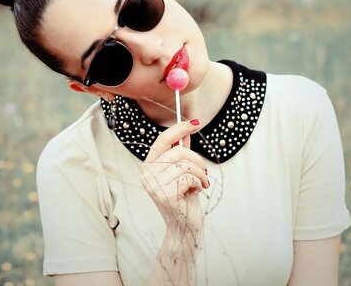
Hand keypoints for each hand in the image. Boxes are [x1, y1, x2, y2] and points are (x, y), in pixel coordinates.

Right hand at [140, 119, 208, 237]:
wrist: (183, 227)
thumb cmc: (183, 199)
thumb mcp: (182, 172)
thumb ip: (181, 154)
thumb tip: (186, 132)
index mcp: (149, 166)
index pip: (162, 140)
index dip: (179, 129)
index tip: (195, 122)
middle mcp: (147, 174)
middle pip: (178, 150)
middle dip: (197, 159)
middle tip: (203, 171)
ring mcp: (154, 185)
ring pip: (185, 164)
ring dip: (199, 173)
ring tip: (200, 183)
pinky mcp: (166, 194)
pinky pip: (189, 176)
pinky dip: (199, 182)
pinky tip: (197, 191)